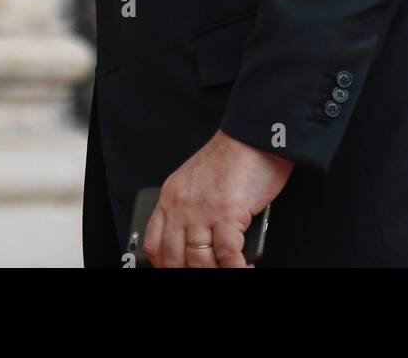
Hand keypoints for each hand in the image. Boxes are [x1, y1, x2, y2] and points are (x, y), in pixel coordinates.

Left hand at [142, 129, 293, 267]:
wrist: (253, 136)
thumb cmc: (231, 156)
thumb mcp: (195, 178)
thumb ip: (190, 208)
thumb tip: (196, 243)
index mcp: (170, 196)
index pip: (155, 244)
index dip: (165, 265)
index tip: (177, 270)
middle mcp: (181, 206)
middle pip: (176, 259)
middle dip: (193, 272)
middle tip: (208, 271)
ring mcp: (202, 211)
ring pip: (200, 262)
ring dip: (216, 271)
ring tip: (229, 270)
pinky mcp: (227, 213)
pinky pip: (227, 256)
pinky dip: (236, 267)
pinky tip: (244, 266)